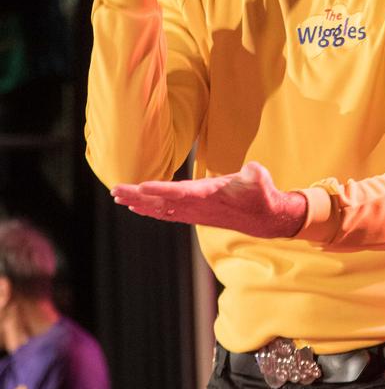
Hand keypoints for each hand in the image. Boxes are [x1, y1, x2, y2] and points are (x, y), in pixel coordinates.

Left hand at [111, 162, 307, 238]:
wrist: (264, 217)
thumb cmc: (260, 193)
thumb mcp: (260, 179)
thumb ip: (254, 173)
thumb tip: (252, 171)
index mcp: (209, 195)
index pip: (180, 192)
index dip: (160, 190)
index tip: (141, 187)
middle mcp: (197, 207)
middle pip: (162, 202)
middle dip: (138, 196)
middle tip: (115, 190)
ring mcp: (194, 213)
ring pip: (161, 209)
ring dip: (138, 203)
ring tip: (117, 196)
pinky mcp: (194, 215)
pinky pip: (166, 214)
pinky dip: (149, 210)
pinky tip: (136, 208)